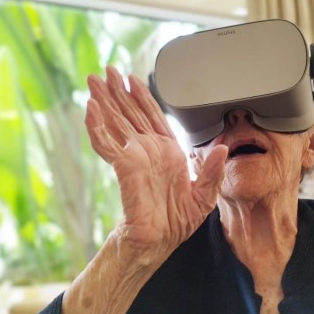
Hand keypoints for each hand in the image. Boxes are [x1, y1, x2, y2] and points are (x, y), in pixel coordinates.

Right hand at [85, 66, 226, 259]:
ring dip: (104, 102)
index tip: (132, 79)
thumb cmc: (178, 220)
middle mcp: (148, 150)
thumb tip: (221, 148)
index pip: (152, 117)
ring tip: (93, 82)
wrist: (160, 242)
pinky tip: (91, 110)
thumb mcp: (205, 194)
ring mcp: (134, 158)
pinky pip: (108, 144)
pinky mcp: (124, 168)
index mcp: (167, 151)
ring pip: (115, 123)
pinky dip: (98, 127)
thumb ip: (212, 170)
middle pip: (130, 114)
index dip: (142, 97)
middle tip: (106, 71)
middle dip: (118, 92)